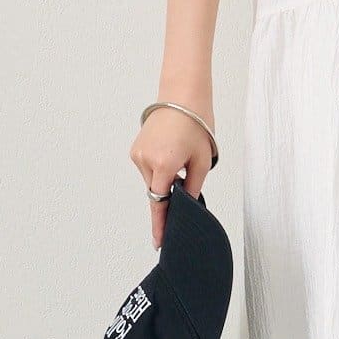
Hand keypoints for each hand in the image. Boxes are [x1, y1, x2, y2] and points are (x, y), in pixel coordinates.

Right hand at [130, 109, 213, 247]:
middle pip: (157, 192)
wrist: (182, 97)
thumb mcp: (203, 161)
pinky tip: (171, 154)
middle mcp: (145, 161)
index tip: (159, 241)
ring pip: (152, 181)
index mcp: (164, 165)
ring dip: (165, 180)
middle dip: (170, 194)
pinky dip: (159, 169)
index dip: (160, 225)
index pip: (160, 203)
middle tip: (187, 176)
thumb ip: (193, 188)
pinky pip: (148, 170)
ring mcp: (137, 154)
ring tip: (181, 158)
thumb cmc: (196, 125)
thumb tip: (186, 205)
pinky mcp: (135, 149)